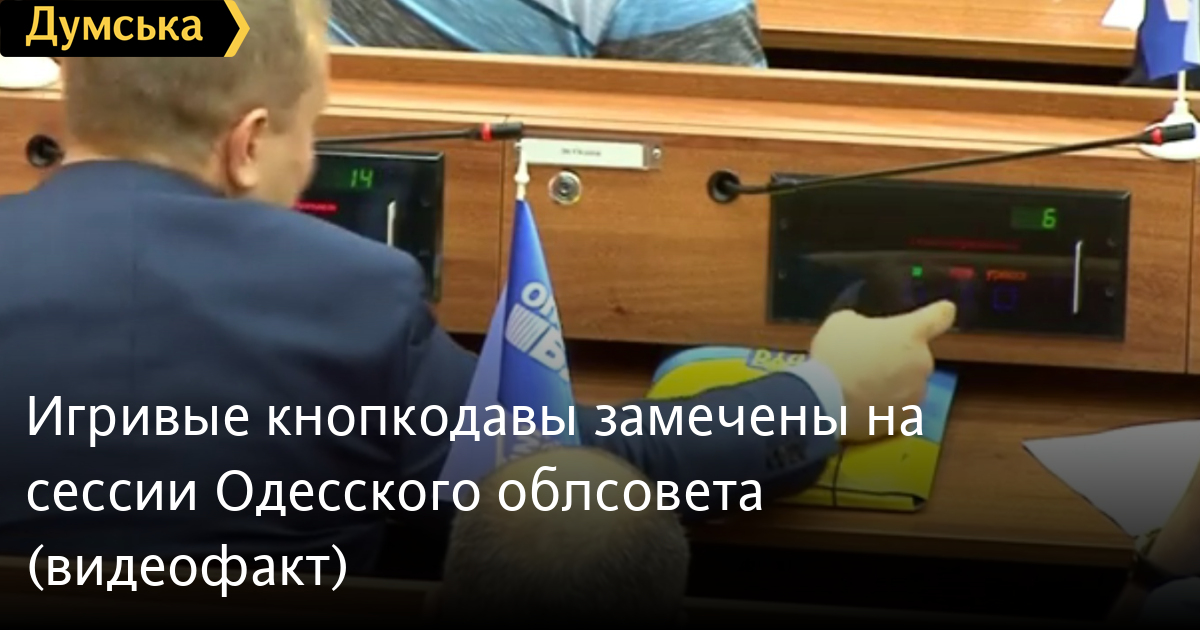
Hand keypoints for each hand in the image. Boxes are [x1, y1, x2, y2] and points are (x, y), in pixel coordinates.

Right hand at [809, 301, 956, 442]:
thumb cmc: (834, 354)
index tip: (943, 311)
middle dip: (898, 356)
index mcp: (910, 333)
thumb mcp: (842, 322)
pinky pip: (898, 408)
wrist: (824, 401)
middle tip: (868, 360)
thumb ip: (865, 324)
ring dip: (893, 382)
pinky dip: (885, 406)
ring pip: (909, 383)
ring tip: (862, 386)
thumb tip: (866, 332)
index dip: (940, 312)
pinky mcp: (905, 419)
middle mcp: (922, 362)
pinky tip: (862, 405)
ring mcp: (916, 394)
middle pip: (916, 355)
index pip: (940, 316)